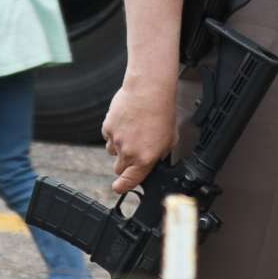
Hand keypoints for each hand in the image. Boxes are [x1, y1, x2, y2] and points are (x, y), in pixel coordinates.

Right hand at [102, 74, 176, 194]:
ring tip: (132, 132)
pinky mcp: (107, 127)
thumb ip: (159, 154)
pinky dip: (114, 133)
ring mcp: (115, 140)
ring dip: (119, 147)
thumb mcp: (170, 139)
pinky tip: (126, 122)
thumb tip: (154, 159)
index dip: (122, 187)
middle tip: (134, 150)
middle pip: (119, 168)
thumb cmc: (162, 112)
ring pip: (112, 152)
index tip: (119, 187)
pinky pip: (107, 136)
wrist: (149, 90)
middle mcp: (128, 152)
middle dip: (125, 164)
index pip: (129, 182)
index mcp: (145, 159)